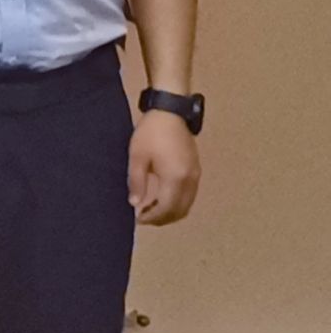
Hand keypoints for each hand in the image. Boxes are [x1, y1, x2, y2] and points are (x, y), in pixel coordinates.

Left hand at [129, 109, 199, 224]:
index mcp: (175, 177)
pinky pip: (190, 194)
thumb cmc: (151, 133)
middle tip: (144, 218)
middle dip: (163, 218)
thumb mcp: (137, 157)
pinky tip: (162, 197)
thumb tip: (135, 204)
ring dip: (171, 211)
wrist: (170, 113)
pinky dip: (177, 201)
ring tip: (150, 209)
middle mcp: (190, 179)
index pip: (167, 208)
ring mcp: (196, 174)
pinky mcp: (196, 169)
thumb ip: (137, 182)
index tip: (138, 219)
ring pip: (187, 203)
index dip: (153, 217)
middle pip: (180, 210)